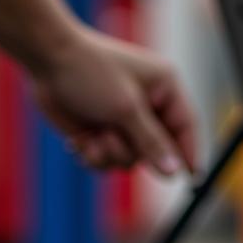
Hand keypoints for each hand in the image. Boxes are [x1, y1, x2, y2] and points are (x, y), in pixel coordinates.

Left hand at [30, 25, 197, 175]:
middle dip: (132, 150)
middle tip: (113, 137)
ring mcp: (122, 122)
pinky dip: (94, 156)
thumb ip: (151, 142)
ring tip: (95, 135)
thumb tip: (173, 171)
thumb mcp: (126, 109)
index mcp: (164, 88)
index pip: (186, 127)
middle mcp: (147, 107)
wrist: (48, 63)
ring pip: (129, 161)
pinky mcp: (100, 134)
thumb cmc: (91, 73)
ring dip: (110, 154)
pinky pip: (107, 162)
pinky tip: (80, 140)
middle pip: (156, 152)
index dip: (190, 153)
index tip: (193, 178)